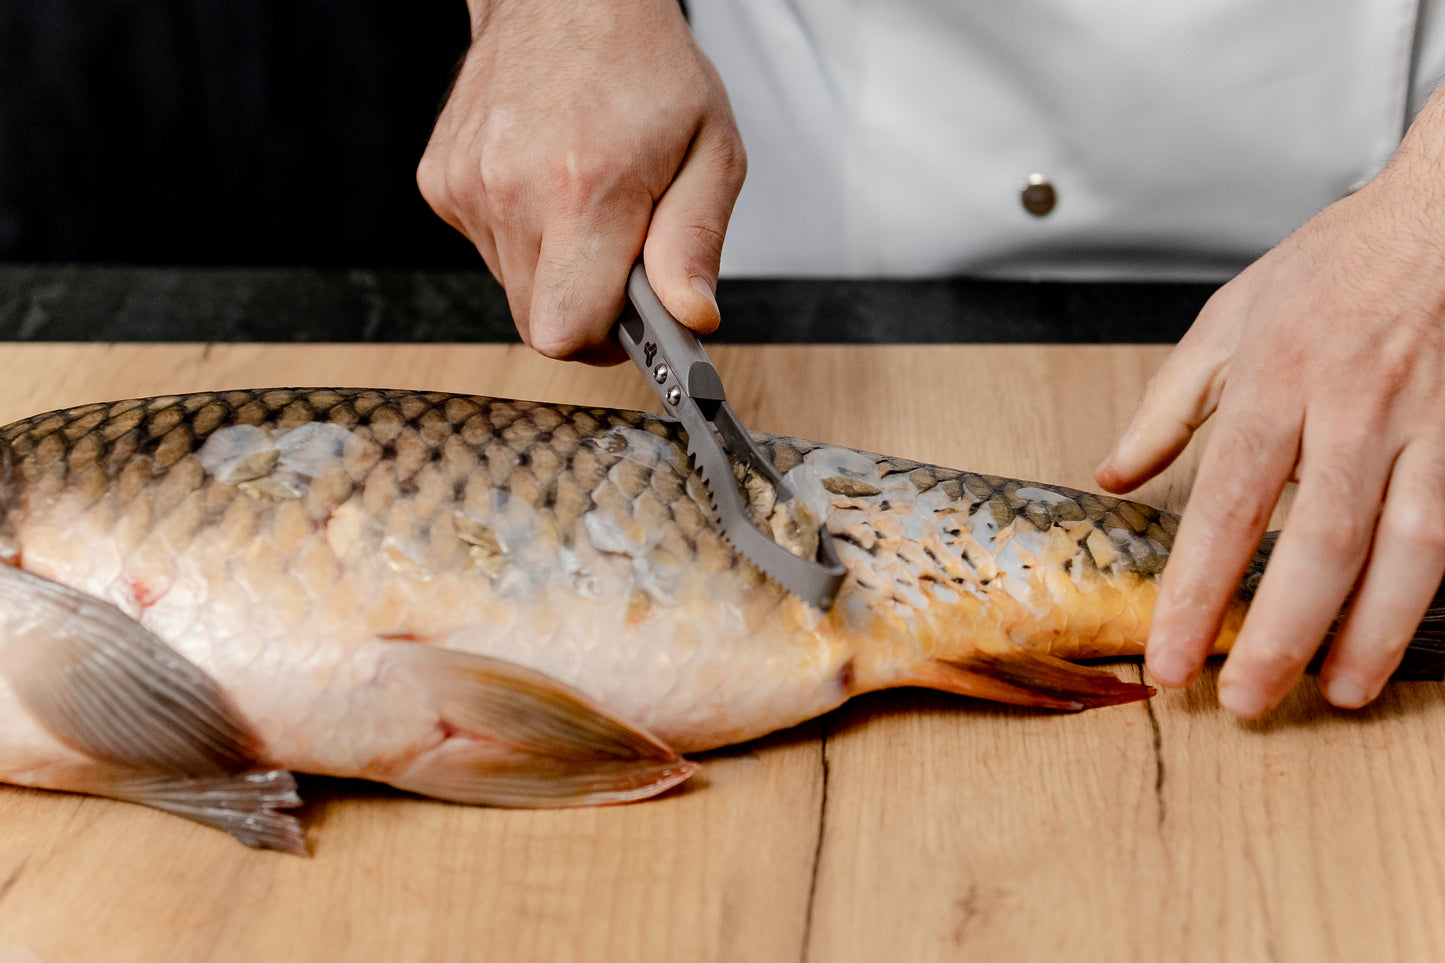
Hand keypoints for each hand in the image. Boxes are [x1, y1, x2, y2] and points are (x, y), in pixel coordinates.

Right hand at [417, 0, 745, 362]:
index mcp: (585, 191)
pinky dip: (521, 234)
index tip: (634, 320)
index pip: (567, 333)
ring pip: (514, 288)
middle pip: (539, 323)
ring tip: (585, 201)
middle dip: (585, 308)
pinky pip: (488, 249)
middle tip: (619, 254)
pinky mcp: (443, 182)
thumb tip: (691, 317)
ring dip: (555, 268)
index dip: (605, 342)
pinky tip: (545, 183)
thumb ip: (695, 244)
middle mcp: (512, 191)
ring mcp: (468, 187)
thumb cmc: (644, 68)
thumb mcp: (710, 152)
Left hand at [1095, 92, 1444, 716]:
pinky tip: (1393, 633)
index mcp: (1272, 383)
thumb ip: (1166, 408)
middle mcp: (1348, 413)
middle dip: (1279, 635)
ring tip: (1334, 693)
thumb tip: (1115, 478)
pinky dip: (1421, 594)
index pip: (1224, 510)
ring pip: (1399, 552)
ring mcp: (1420, 429)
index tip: (1168, 656)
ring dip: (1366, 633)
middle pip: (1314, 546)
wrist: (1441, 217)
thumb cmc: (1332, 267)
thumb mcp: (1225, 321)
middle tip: (1245, 700)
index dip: (1195, 594)